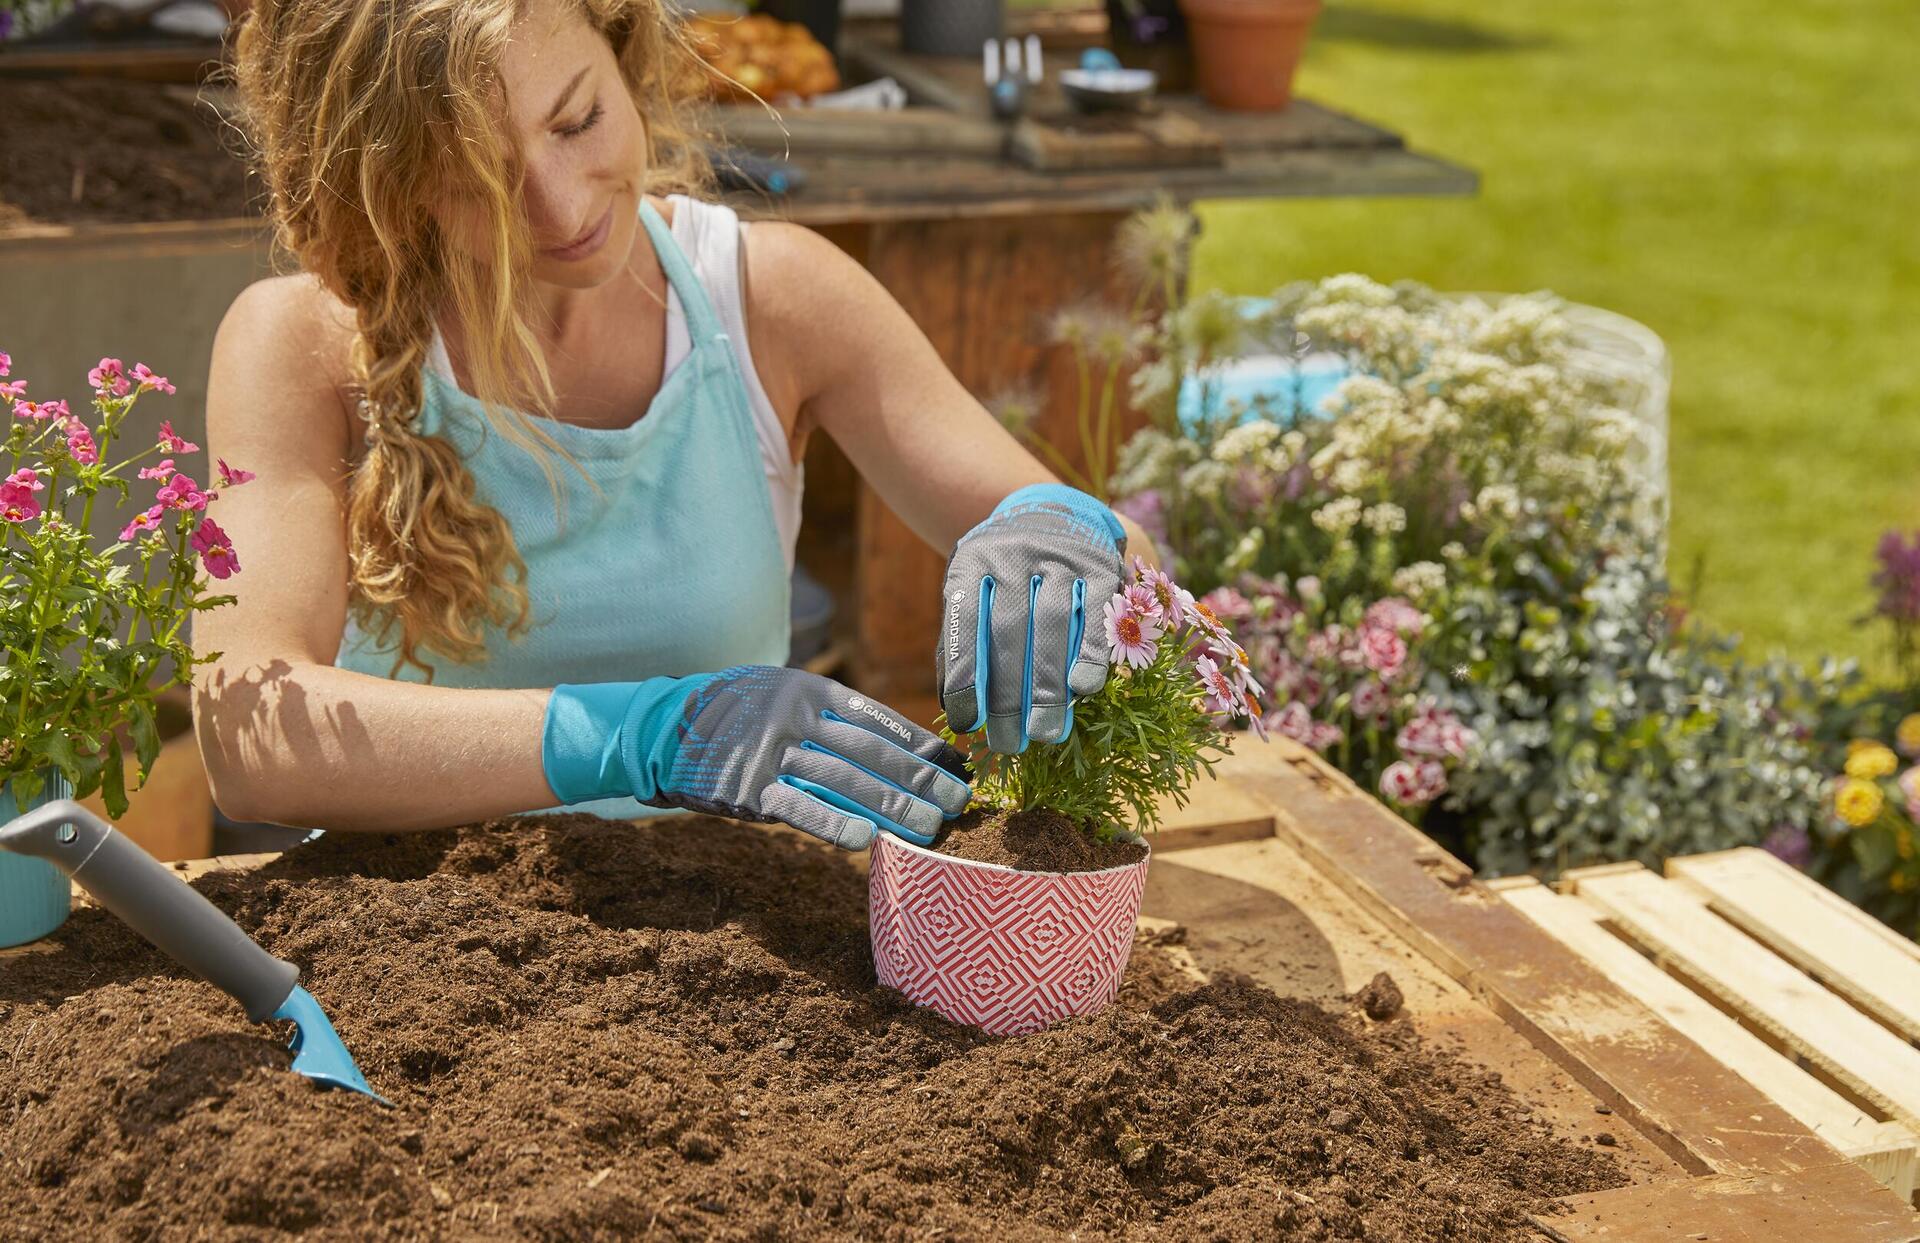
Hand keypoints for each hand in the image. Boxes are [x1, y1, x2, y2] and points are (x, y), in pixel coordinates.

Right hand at [542, 666, 971, 849]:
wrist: (662, 726)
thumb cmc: (737, 715)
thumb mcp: (784, 695)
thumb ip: (831, 717)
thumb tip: (896, 751)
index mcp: (811, 689)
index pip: (880, 720)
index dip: (923, 747)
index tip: (958, 769)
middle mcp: (797, 714)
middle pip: (872, 752)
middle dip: (921, 780)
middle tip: (959, 804)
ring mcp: (771, 750)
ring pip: (845, 781)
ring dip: (893, 808)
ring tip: (931, 830)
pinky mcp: (746, 788)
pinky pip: (798, 809)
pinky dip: (835, 824)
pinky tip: (869, 842)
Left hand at [936, 483, 1125, 753]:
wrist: (1051, 513)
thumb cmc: (1002, 575)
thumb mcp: (971, 593)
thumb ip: (962, 644)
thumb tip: (957, 711)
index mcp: (973, 562)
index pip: (965, 622)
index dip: (965, 675)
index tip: (966, 723)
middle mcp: (1015, 554)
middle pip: (1011, 630)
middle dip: (1009, 694)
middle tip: (1010, 743)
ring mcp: (1061, 557)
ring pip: (1055, 624)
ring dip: (1050, 684)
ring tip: (1045, 733)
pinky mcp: (1100, 566)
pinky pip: (1096, 614)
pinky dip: (1092, 654)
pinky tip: (1084, 690)